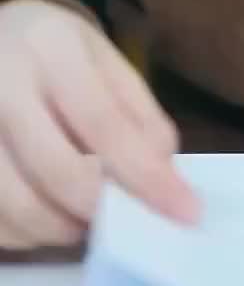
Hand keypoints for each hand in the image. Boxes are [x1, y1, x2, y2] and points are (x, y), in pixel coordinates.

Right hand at [0, 0, 199, 250]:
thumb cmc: (51, 51)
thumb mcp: (102, 58)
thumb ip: (136, 112)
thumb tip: (162, 174)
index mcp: (50, 50)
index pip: (103, 122)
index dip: (145, 175)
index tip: (184, 211)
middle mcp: (1, 87)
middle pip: (56, 171)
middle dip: (100, 209)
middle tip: (128, 222)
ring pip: (17, 208)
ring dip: (62, 228)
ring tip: (85, 218)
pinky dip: (26, 235)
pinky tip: (46, 216)